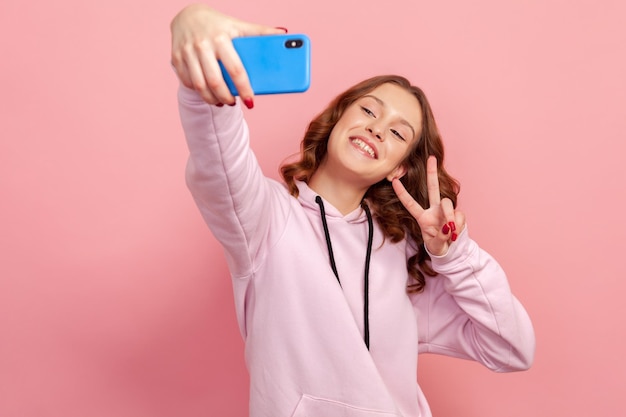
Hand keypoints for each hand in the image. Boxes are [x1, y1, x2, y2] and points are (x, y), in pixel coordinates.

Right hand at [170, 4, 284, 105]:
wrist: (187, 15)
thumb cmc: (218, 24)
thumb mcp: (239, 25)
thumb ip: (260, 32)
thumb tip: (283, 33)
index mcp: (221, 38)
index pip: (236, 69)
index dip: (244, 88)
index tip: (250, 101)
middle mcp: (203, 45)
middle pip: (216, 82)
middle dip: (227, 98)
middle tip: (234, 103)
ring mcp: (187, 52)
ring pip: (200, 86)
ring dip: (212, 99)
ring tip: (222, 101)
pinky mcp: (176, 59)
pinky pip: (189, 83)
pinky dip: (200, 92)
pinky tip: (208, 93)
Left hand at [392, 155, 465, 255]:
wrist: (450, 249)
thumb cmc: (437, 245)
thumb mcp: (435, 244)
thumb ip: (440, 237)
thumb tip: (449, 228)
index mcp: (422, 217)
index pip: (410, 203)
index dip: (402, 193)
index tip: (394, 180)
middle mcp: (434, 210)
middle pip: (433, 188)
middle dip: (432, 173)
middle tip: (431, 158)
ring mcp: (445, 211)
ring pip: (447, 203)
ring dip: (449, 217)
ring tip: (450, 232)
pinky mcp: (458, 214)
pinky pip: (459, 216)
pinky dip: (458, 226)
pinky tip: (455, 233)